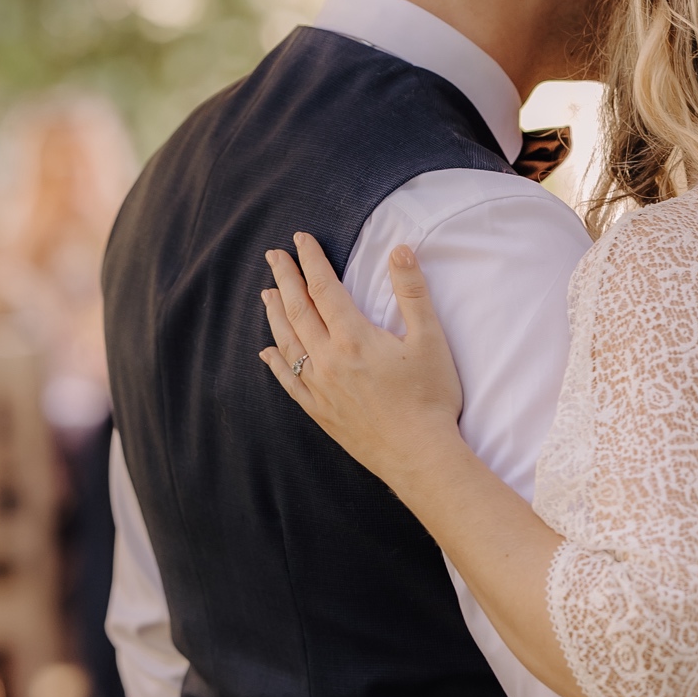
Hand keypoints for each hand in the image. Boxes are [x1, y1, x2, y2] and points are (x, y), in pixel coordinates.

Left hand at [260, 234, 463, 493]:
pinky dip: (275, 363)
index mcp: (353, 338)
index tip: (300, 240)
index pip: (323, 287)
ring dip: (276, 314)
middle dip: (285, 279)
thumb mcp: (429, 340)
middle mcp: (327, 360)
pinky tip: (267, 352)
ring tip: (268, 294)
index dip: (310, 260)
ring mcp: (319, 387)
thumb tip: (399, 250)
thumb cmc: (430, 398)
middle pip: (298, 310)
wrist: (420, 456)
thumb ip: (412, 292)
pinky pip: (288, 381)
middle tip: (274, 256)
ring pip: (287, 342)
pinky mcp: (319, 411)